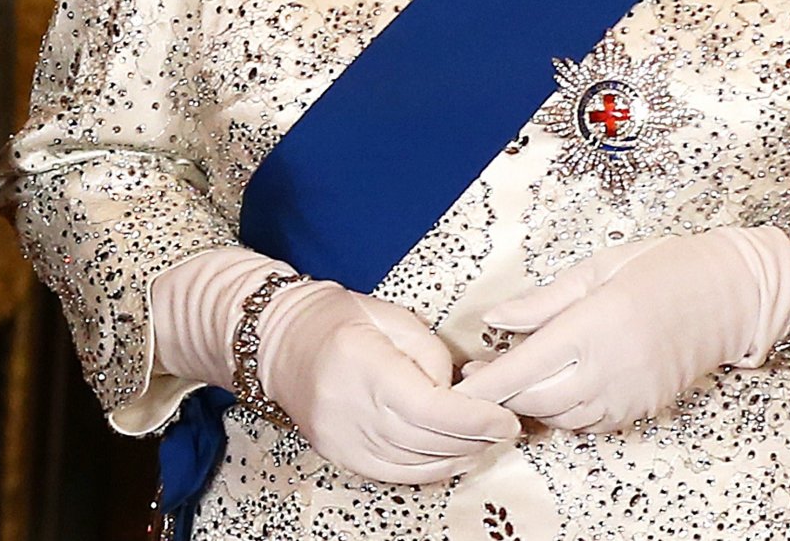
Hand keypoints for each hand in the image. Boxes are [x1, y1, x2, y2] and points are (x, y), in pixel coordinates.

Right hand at [258, 281, 521, 482]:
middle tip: (507, 428)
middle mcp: (348, 408)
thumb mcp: (393, 316)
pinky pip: (392, 473)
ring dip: (456, 456)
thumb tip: (459, 391)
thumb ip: (431, 354)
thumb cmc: (340, 317)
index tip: (505, 417)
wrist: (281, 340)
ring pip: (411, 463)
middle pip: (424, 439)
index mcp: (364, 364)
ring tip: (487, 442)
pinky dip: (428, 470)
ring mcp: (340, 439)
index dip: (473, 419)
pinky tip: (453, 457)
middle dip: (473, 438)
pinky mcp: (338, 455)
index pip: (429, 408)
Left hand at [456, 228, 789, 432]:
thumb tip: (495, 318)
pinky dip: (565, 410)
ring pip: (559, 417)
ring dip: (532, 401)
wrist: (729, 294)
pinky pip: (588, 422)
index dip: (485, 382)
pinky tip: (560, 383)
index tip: (459, 383)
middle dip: (502, 392)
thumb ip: (544, 300)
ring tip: (517, 374)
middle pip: (534, 400)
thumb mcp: (599, 268)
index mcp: (594, 327)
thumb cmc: (664, 267)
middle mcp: (609, 370)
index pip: (523, 368)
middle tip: (481, 371)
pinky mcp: (641, 410)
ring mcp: (627, 396)